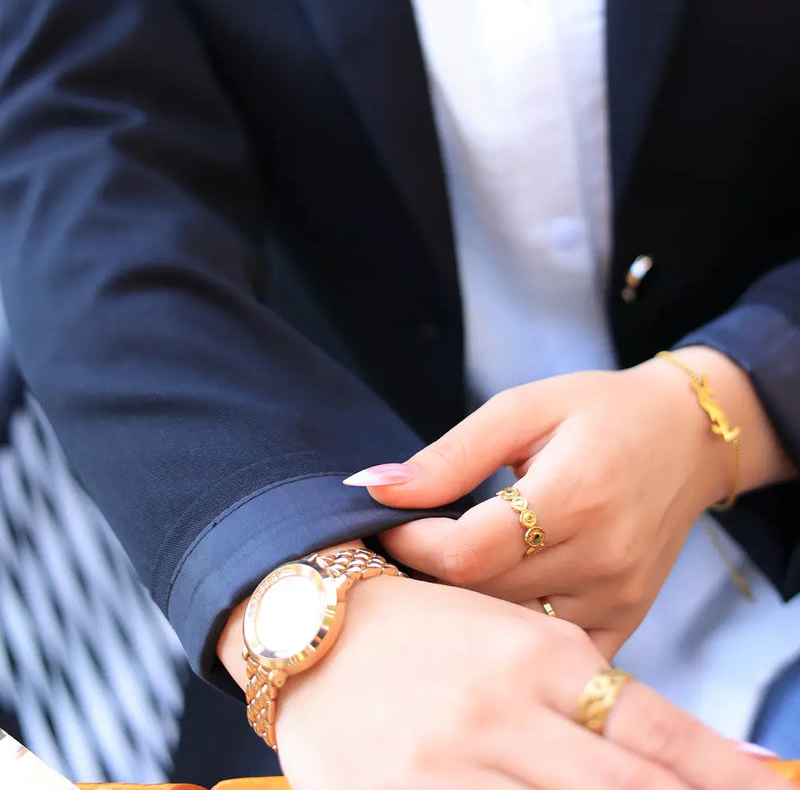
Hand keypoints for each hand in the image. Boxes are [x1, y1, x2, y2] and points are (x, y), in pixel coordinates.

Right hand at [219, 572, 783, 789]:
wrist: (308, 625)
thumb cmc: (420, 626)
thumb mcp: (509, 633)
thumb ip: (576, 684)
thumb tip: (652, 743)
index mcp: (540, 656)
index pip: (651, 730)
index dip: (715, 772)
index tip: (765, 787)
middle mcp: (508, 711)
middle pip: (622, 785)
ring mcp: (458, 760)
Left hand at [353, 348, 792, 655]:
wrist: (688, 438)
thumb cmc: (599, 411)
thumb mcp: (523, 408)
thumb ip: (451, 455)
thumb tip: (373, 487)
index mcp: (576, 495)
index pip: (469, 552)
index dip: (412, 542)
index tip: (385, 521)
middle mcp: (602, 558)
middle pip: (483, 595)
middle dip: (428, 571)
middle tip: (405, 540)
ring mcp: (617, 599)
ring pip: (510, 631)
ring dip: (464, 604)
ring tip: (444, 563)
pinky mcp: (626, 622)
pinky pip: (550, 652)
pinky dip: (510, 630)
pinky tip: (491, 593)